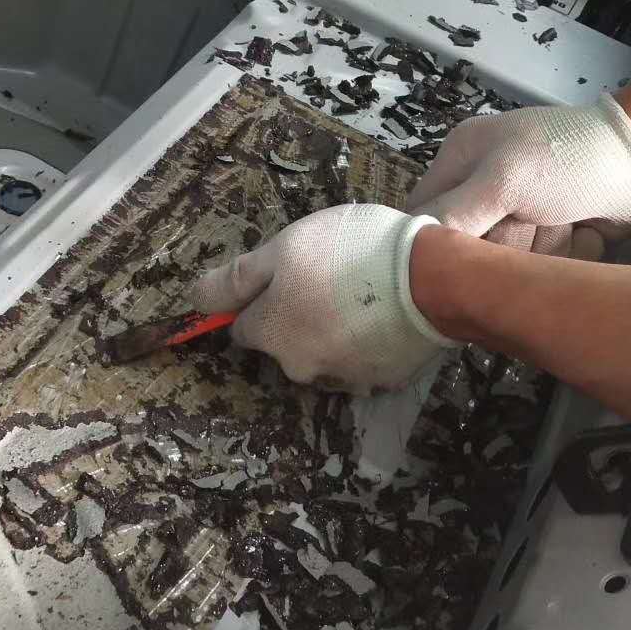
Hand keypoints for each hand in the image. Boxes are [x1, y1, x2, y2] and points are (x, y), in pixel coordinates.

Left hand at [191, 204, 451, 394]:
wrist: (434, 279)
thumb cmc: (352, 253)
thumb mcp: (284, 248)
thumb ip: (236, 278)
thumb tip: (195, 299)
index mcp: (270, 334)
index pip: (242, 327)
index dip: (259, 299)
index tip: (284, 275)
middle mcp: (299, 367)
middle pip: (283, 343)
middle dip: (297, 317)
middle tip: (330, 276)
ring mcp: (342, 379)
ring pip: (323, 353)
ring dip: (332, 331)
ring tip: (362, 292)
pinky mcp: (382, 381)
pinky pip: (362, 360)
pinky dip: (367, 342)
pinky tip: (386, 312)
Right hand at [408, 94, 630, 256]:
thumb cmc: (572, 158)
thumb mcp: (505, 179)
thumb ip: (456, 213)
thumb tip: (412, 249)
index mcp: (463, 157)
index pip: (423, 212)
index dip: (435, 240)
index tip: (456, 259)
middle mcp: (486, 185)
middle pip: (469, 245)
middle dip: (507, 240)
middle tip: (534, 218)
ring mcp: (522, 210)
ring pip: (507, 259)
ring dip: (540, 248)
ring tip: (565, 220)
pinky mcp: (552, 232)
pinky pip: (540, 263)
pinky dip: (565, 252)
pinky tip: (582, 229)